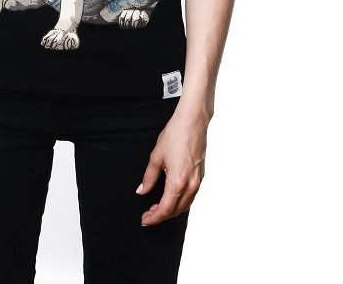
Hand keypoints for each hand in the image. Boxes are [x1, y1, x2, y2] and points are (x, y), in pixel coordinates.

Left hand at [135, 107, 206, 225]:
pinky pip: (190, 197)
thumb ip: (149, 177)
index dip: (153, 218)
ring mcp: (197, 181)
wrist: (193, 122)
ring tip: (156, 208)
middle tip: (147, 215)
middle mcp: (190, 185)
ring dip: (171, 211)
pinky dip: (180, 203)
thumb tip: (142, 191)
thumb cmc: (175, 135)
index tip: (144, 220)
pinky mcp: (200, 177)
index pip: (165, 210)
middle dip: (161, 216)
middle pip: (175, 211)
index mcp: (177, 182)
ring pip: (184, 206)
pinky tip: (170, 198)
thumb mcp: (156, 156)